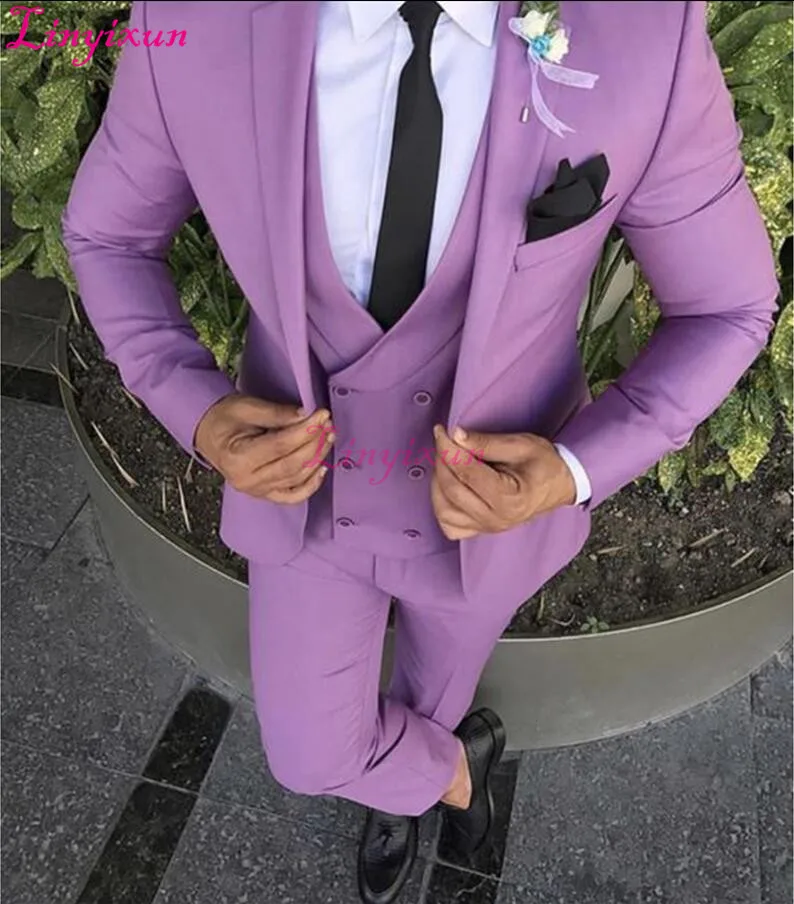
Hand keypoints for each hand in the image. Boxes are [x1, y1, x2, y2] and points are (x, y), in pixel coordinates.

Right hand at [194, 394, 333, 502]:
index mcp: (237, 458)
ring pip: (296, 479)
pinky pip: (292, 496)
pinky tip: (322, 469)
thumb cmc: (224, 419)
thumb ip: (277, 413)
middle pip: (291, 464)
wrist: (210, 434)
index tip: (322, 415)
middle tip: (328, 424)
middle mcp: (246, 480)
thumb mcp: (246, 407)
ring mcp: (256, 491)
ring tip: (327, 437)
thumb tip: (306, 416)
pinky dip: (310, 486)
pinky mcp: (265, 494)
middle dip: (314, 443)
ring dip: (316, 458)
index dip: (305, 430)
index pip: (280, 446)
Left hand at [431, 424, 576, 540]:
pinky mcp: (481, 530)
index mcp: (509, 498)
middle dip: (442, 462)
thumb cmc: (544, 463)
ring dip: (438, 484)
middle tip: (444, 442)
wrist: (560, 485)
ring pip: (444, 511)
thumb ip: (486, 442)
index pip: (466, 472)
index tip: (441, 431)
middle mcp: (496, 519)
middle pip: (452, 490)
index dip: (448, 449)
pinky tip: (448, 488)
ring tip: (446, 463)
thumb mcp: (521, 445)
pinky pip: (450, 526)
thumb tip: (455, 435)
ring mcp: (487, 528)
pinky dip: (441, 507)